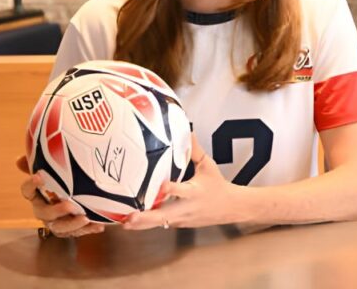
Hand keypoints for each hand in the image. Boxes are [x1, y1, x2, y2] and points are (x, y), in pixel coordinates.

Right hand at [15, 155, 104, 237]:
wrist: (82, 194)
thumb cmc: (64, 178)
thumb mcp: (57, 168)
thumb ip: (47, 160)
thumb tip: (22, 158)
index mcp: (37, 194)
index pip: (27, 190)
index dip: (31, 184)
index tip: (39, 175)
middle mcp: (43, 210)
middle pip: (43, 213)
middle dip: (56, 210)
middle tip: (69, 205)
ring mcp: (56, 222)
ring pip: (59, 228)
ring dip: (72, 224)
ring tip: (85, 218)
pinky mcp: (70, 230)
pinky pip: (77, 233)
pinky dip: (88, 229)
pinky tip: (98, 225)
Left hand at [122, 139, 248, 229]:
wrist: (231, 208)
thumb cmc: (218, 185)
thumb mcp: (207, 165)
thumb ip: (194, 150)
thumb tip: (187, 131)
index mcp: (195, 191)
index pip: (183, 190)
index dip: (172, 190)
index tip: (162, 186)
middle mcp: (187, 207)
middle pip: (166, 215)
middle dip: (147, 218)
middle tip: (131, 217)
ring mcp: (182, 218)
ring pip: (161, 223)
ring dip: (143, 224)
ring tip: (125, 223)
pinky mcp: (179, 224)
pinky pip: (162, 224)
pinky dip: (148, 225)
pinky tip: (133, 223)